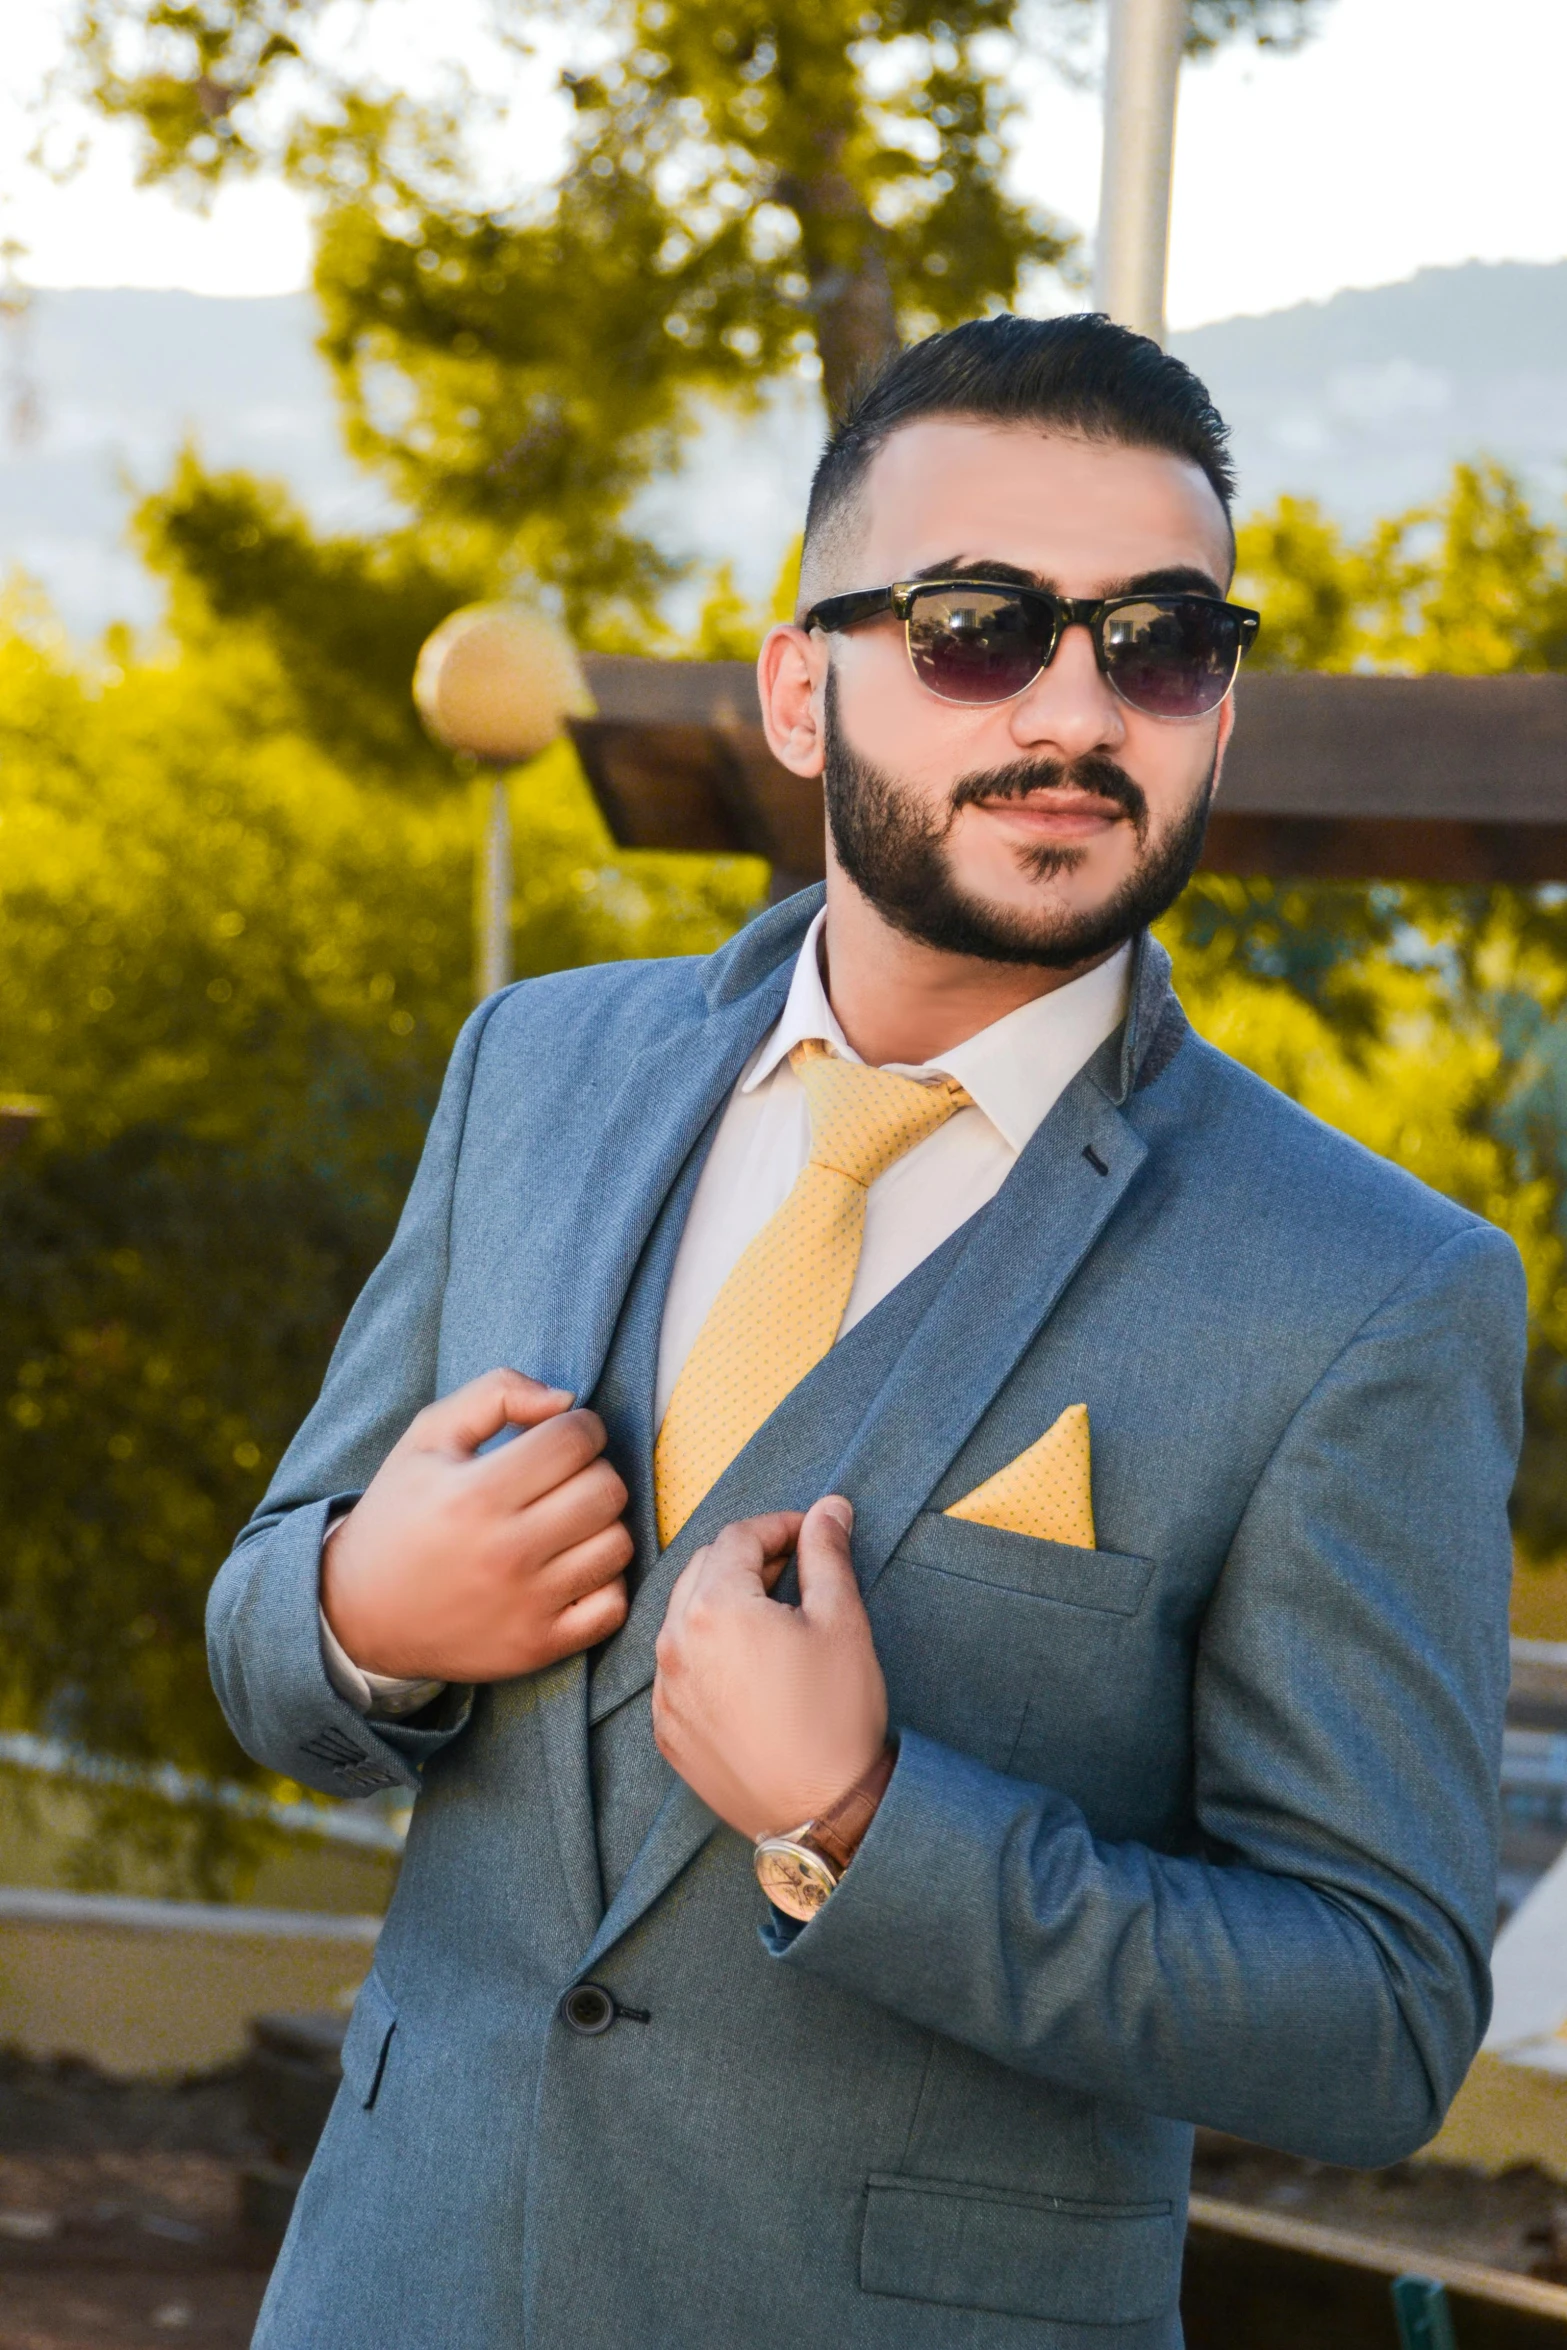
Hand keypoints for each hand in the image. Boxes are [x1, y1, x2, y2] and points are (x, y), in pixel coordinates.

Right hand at [321, 1369, 631, 1681]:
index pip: (575, 1440)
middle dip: (593, 1470)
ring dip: (601, 1524)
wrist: (358, 1612)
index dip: (579, 1426)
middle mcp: (506, 1552)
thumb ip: (496, 1394)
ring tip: (566, 1521)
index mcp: (477, 1494)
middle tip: (563, 1478)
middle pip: (607, 1489)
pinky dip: (602, 1583)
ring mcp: (526, 1605)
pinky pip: (613, 1605)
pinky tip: (570, 1568)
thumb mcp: (428, 1437)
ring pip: (617, 1544)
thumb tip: (567, 1400)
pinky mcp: (538, 1647)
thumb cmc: (400, 1513)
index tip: (559, 1437)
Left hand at [652, 1498, 886, 1840]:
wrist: (820, 1813)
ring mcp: (665, 1691)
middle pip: (703, 1570)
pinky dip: (705, 1652)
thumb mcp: (841, 1621)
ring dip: (722, 1603)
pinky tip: (747, 1667)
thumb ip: (827, 1554)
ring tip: (772, 1617)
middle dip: (747, 1559)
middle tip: (794, 1569)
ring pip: (684, 1619)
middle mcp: (674, 1643)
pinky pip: (677, 1669)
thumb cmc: (836, 1714)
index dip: (779, 1526)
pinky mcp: (667, 1730)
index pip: (738, 1538)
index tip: (811, 1534)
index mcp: (714, 1607)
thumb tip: (830, 1508)